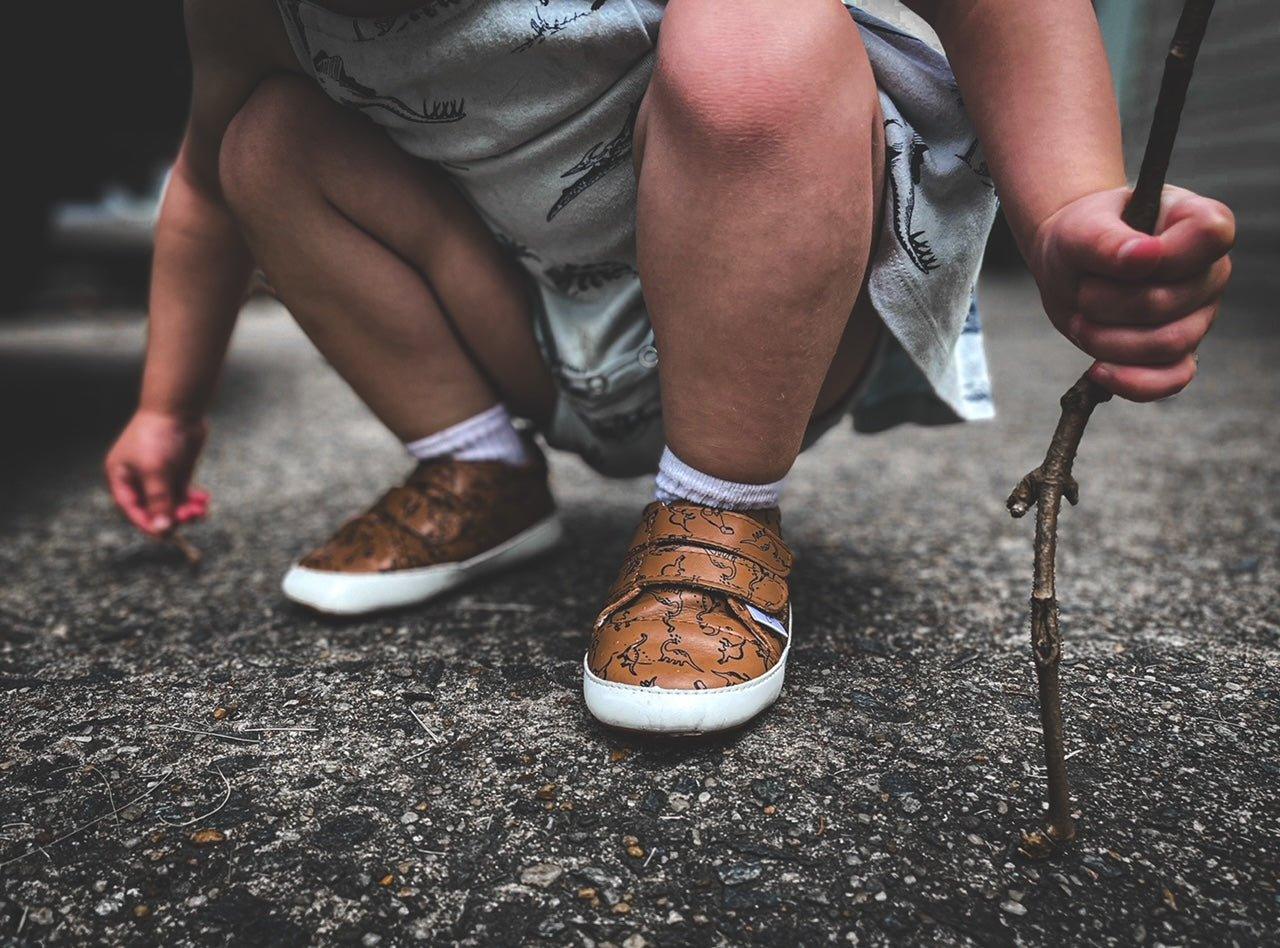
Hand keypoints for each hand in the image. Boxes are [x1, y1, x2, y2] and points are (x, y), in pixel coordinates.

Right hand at [105, 409, 209, 536]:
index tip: (165, 535)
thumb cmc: (158, 437)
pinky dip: (193, 501)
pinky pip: (184, 495)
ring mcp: (159, 476)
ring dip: (186, 511)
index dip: (147, 524)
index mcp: (121, 477)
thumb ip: (159, 501)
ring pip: (172, 504)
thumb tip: (163, 529)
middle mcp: (138, 479)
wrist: (178, 408)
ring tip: (200, 510)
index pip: (131, 509)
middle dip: (172, 516)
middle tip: (190, 518)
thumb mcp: (156, 471)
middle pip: (154, 509)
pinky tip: (204, 501)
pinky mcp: (178, 472)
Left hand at [1029, 185, 1233, 400]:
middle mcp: (1209, 271)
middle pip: (1172, 302)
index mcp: (1199, 224)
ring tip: (1079, 322)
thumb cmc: (1082, 234)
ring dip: (1109, 341)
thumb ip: (1108, 241)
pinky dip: (1132, 382)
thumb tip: (1144, 256)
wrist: (1069, 264)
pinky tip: (1098, 371)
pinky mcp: (1178, 353)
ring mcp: (1199, 315)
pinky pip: (1172, 380)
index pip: (1210, 235)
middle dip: (1109, 304)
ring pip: (1169, 345)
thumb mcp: (1081, 229)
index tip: (1120, 260)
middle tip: (1081, 292)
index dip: (1165, 255)